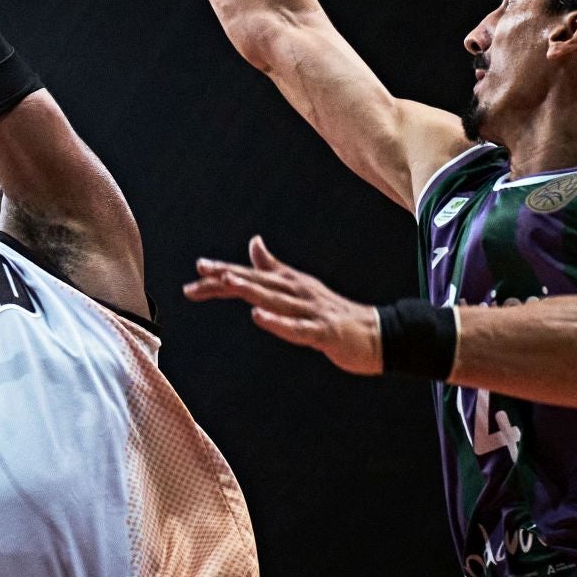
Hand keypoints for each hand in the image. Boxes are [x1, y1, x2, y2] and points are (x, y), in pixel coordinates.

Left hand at [184, 236, 383, 375]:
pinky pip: (297, 328)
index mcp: (290, 283)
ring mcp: (311, 310)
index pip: (252, 276)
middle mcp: (298, 292)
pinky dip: (277, 322)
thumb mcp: (300, 288)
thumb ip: (274, 268)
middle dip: (228, 277)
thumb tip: (254, 242)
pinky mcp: (324, 331)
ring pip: (276, 299)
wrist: (378, 334)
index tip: (199, 267)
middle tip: (201, 271)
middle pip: (258, 283)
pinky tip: (258, 317)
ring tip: (226, 281)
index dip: (225, 272)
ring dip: (250, 289)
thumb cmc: (333, 312)